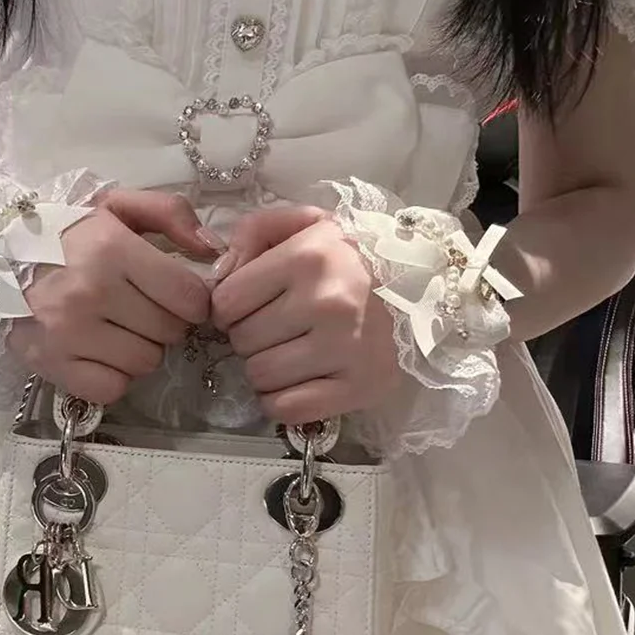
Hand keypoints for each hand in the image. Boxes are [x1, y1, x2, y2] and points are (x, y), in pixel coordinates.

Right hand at [14, 190, 218, 405]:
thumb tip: (213, 250)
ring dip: (141, 349)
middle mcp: (90, 293)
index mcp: (112, 249)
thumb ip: (171, 214)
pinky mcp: (51, 365)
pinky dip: (113, 376)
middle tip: (141, 307)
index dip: (192, 299)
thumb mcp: (116, 205)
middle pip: (171, 332)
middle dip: (165, 321)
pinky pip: (111, 388)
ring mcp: (68, 333)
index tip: (176, 294)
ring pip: (145, 363)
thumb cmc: (64, 232)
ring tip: (119, 328)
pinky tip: (100, 352)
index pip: (190, 297)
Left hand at [210, 206, 400, 424]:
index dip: (230, 307)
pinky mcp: (361, 386)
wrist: (416, 295)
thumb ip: (253, 232)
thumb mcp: (302, 227)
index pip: (226, 301)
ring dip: (265, 370)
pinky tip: (299, 380)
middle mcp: (329, 301)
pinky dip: (282, 401)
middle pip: (241, 341)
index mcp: (309, 256)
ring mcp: (347, 347)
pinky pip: (286, 408)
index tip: (252, 306)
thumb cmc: (344, 261)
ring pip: (260, 376)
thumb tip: (217, 273)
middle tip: (277, 329)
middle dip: (249, 337)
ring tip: (290, 352)